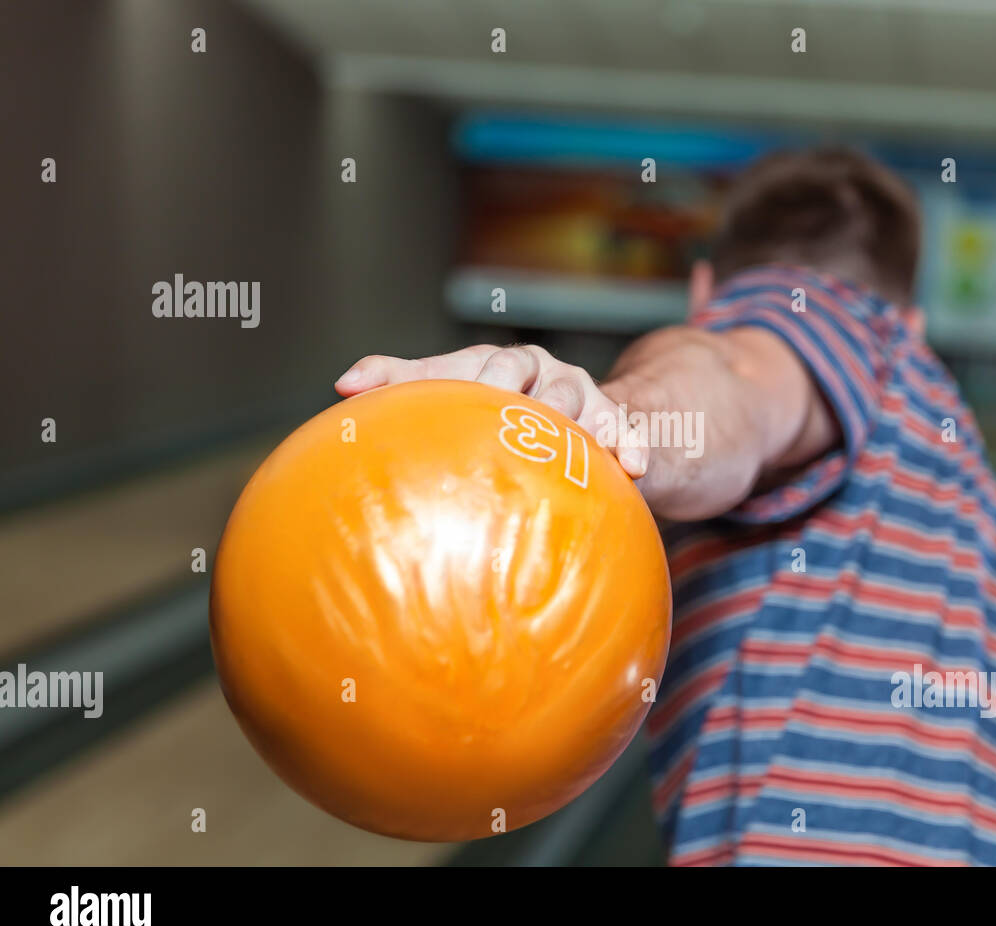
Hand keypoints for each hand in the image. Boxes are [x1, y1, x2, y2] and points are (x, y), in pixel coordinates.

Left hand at [335, 345, 648, 477]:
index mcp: (504, 364)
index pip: (484, 367)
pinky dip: (633, 449)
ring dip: (582, 426)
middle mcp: (548, 374)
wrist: (571, 418)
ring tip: (575, 449)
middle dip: (530, 399)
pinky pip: (629, 435)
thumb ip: (402, 384)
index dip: (471, 383)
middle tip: (514, 421)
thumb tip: (341, 385)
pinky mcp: (619, 425)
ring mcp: (587, 398)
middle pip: (540, 382)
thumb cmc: (495, 406)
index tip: (463, 400)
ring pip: (587, 407)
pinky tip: (633, 469)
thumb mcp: (452, 389)